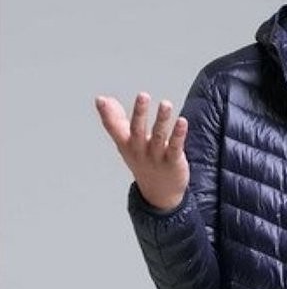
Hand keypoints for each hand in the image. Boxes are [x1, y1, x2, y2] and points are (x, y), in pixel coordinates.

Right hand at [95, 92, 188, 210]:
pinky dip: (178, 134)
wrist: (159, 193)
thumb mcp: (125, 143)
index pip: (114, 129)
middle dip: (140, 113)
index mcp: (126, 144)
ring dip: (162, 120)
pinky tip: (182, 121)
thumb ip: (115, 120)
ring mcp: (156, 157)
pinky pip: (175, 146)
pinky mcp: (173, 161)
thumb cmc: (142, 161)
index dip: (107, 115)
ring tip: (165, 103)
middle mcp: (139, 150)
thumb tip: (102, 99)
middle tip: (142, 95)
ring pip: (158, 136)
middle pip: (137, 131)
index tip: (102, 99)